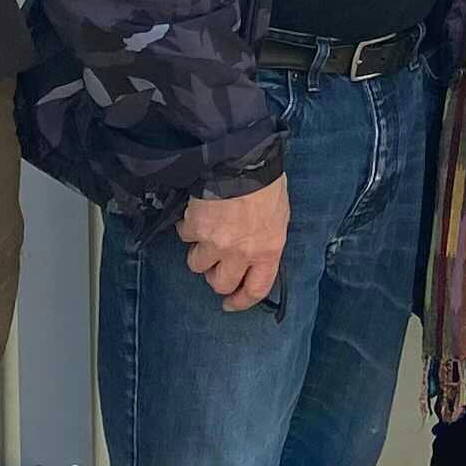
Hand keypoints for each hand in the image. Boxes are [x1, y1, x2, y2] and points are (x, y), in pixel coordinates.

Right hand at [179, 178, 287, 309]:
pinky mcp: (195, 229)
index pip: (256, 289)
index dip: (241, 301)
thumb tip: (256, 247)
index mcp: (268, 250)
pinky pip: (185, 236)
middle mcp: (241, 253)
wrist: (242, 162)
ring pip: (197, 265)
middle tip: (215, 265)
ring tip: (206, 233)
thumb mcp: (279, 214)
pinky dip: (189, 227)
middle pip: (220, 284)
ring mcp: (216, 243)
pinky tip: (197, 213)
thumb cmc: (266, 182)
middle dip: (215, 277)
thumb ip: (266, 237)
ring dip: (199, 252)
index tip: (231, 304)